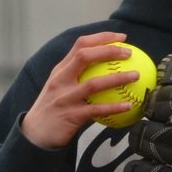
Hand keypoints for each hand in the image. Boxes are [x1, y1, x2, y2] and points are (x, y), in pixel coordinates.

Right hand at [21, 32, 139, 148]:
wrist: (35, 134)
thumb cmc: (54, 108)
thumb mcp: (60, 86)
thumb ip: (77, 75)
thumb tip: (108, 67)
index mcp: (60, 69)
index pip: (81, 44)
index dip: (102, 38)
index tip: (122, 37)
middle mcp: (60, 80)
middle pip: (85, 57)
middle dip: (109, 51)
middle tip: (130, 52)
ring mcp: (65, 97)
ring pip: (93, 84)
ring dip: (117, 78)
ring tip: (136, 76)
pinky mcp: (70, 116)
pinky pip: (97, 110)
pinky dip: (114, 107)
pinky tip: (129, 105)